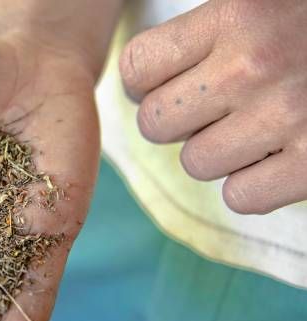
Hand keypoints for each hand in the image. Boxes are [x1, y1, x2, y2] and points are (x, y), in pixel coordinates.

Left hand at [120, 0, 306, 213]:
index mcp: (237, 12)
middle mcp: (254, 63)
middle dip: (178, 121)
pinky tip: (279, 157)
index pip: (137, 66)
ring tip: (256, 127)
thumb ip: (213, 26)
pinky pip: (240, 197)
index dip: (143, 83)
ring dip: (218, 153)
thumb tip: (144, 70)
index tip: (161, 84)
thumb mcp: (264, 1)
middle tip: (211, 109)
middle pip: (156, 123)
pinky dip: (253, 185)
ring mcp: (287, 116)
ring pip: (195, 163)